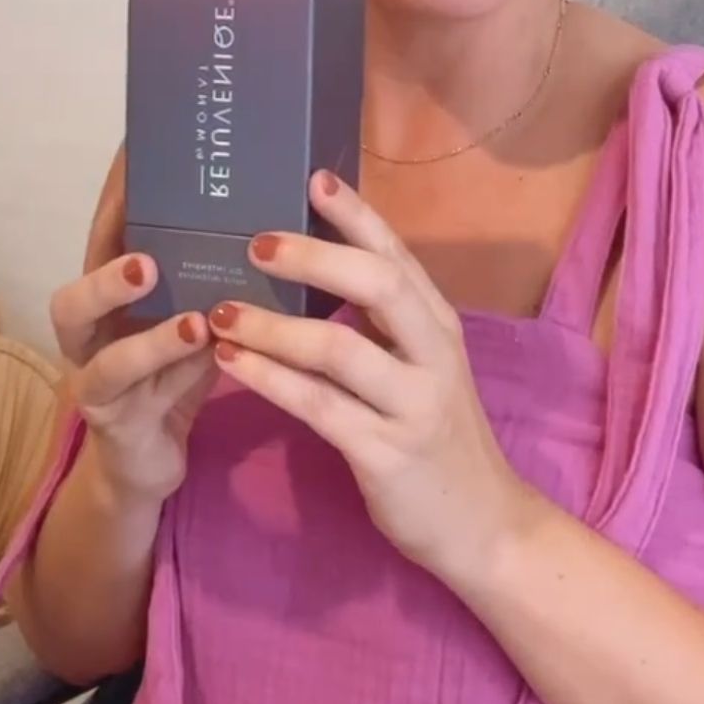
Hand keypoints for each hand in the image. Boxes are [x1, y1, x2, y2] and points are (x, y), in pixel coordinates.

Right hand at [50, 147, 215, 502]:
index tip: (139, 146)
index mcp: (111, 298)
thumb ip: (216, 279)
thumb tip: (276, 218)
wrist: (149, 465)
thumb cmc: (178, 378)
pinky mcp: (110, 419)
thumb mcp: (199, 320)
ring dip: (134, 319)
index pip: (106, 236)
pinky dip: (160, 362)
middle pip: (72, 293)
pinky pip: (124, 389)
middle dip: (104, 267)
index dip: (115, 193)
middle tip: (147, 252)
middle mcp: (90, 333)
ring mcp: (92, 377)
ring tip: (178, 302)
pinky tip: (200, 343)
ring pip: (92, 344)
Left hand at [206, 169, 529, 585]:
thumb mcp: (422, 368)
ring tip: (221, 312)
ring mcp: (413, 405)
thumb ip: (381, 322)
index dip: (356, 214)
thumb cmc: (436, 437)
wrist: (483, 526)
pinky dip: (269, 379)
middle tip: (253, 242)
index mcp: (438, 325)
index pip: (398, 255)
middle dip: (313, 258)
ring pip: (338, 348)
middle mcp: (433, 355)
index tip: (312, 177)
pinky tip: (231, 364)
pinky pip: (319, 406)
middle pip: (377, 285)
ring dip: (272, 325)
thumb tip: (311, 266)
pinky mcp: (386, 453)